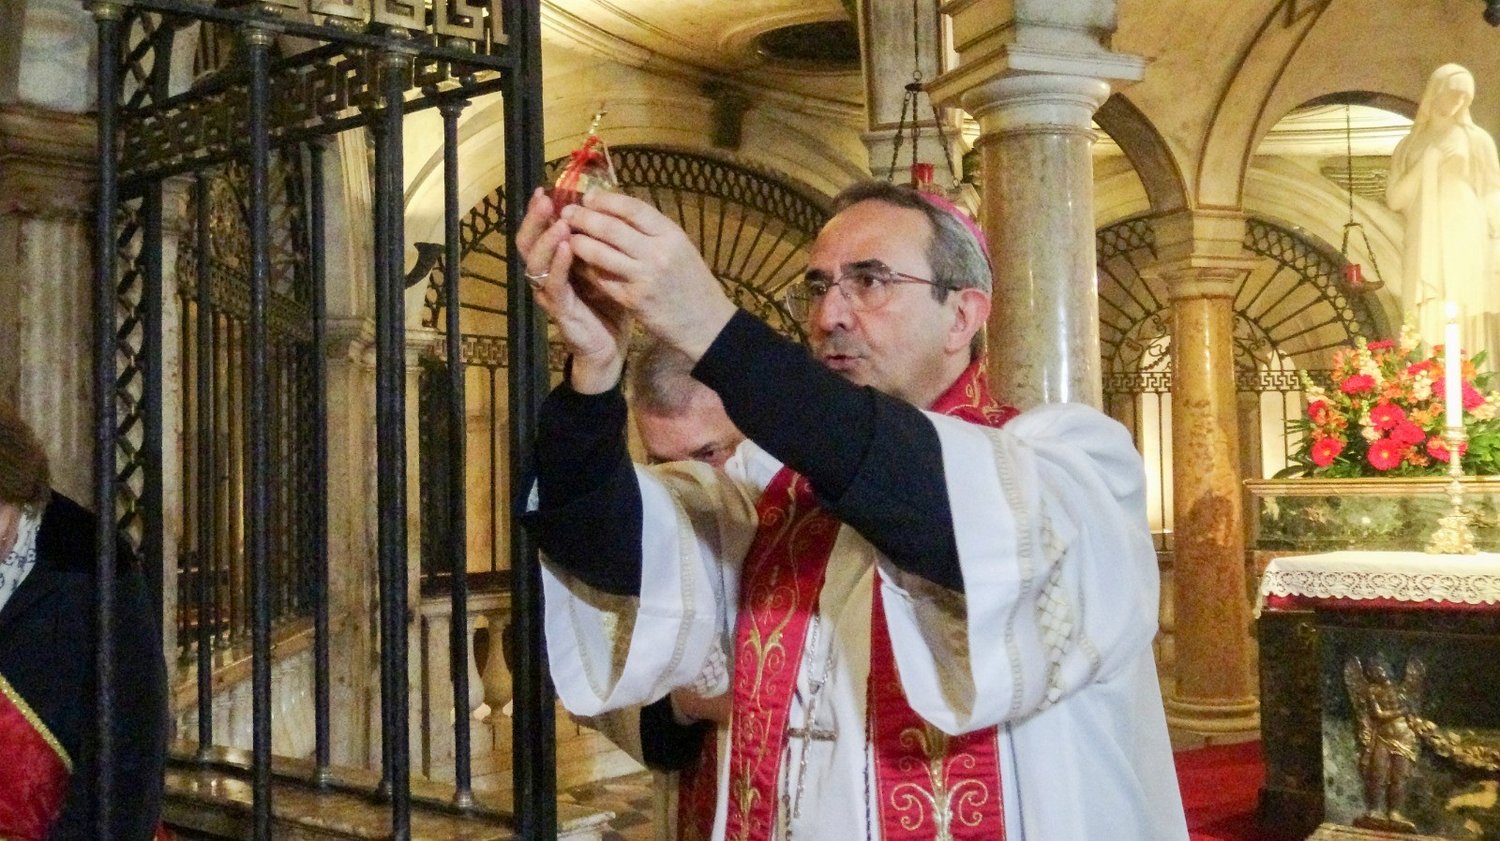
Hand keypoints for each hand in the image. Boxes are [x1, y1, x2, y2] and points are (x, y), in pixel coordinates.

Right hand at [515, 188, 629, 393]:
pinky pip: (554, 285)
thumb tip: (604, 209)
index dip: (538, 211)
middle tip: (544, 199)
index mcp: (554, 264)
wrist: (609, 348)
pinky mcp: (560, 311)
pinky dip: (559, 265)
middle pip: (527, 243)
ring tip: (560, 222)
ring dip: (547, 240)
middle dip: (534, 219)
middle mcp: (545, 276)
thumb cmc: (606, 306)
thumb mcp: (604, 269)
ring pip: (535, 263)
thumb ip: (599, 244)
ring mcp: (549, 294)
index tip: (546, 188)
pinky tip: (567, 248)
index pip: (538, 231)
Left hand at [559, 190, 737, 360]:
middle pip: (611, 228)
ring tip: (568, 237)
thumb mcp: (680, 248)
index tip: (588, 197)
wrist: (706, 323)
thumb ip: (652, 231)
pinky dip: (587, 269)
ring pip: (600, 253)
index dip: (606, 200)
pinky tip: (578, 264)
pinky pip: (602, 279)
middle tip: (567, 213)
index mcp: (671, 234)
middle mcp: (658, 252)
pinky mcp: (633, 299)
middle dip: (584, 218)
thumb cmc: (692, 282)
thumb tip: (617, 210)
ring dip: (579, 243)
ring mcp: (645, 277)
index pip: (633, 208)